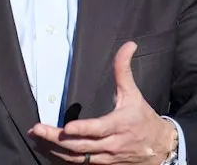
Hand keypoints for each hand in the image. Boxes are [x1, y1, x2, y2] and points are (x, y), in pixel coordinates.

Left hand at [28, 41, 175, 163]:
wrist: (160, 147)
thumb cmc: (143, 118)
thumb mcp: (134, 93)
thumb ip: (124, 70)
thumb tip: (128, 45)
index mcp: (120, 124)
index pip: (99, 129)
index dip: (83, 129)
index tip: (66, 127)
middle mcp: (112, 144)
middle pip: (82, 145)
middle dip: (57, 139)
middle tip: (37, 130)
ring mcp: (107, 157)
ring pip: (78, 157)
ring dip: (55, 149)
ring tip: (36, 138)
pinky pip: (80, 163)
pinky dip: (62, 158)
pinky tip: (48, 149)